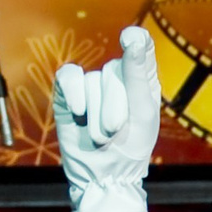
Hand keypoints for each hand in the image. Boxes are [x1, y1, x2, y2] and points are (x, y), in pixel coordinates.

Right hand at [52, 28, 162, 211]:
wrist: (105, 175)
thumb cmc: (132, 146)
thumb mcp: (143, 111)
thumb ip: (137, 73)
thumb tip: (132, 35)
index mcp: (142, 79)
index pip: (141, 45)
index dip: (135, 39)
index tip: (130, 39)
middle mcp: (117, 77)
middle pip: (114, 69)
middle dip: (115, 105)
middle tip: (117, 131)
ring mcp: (92, 84)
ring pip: (92, 79)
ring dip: (97, 112)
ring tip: (102, 135)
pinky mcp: (68, 94)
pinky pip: (68, 77)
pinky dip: (74, 94)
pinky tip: (78, 111)